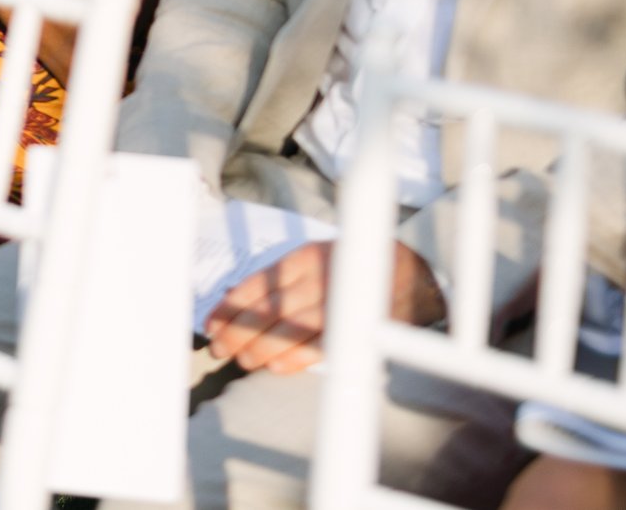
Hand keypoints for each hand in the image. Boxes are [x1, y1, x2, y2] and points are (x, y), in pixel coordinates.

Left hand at [205, 240, 443, 374]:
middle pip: (271, 308)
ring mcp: (340, 302)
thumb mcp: (315, 261)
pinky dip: (297, 357)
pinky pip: (323, 345)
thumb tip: (233, 297)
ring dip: (263, 346)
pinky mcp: (360, 326)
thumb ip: (280, 280)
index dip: (232, 305)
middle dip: (239, 330)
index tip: (211, 324)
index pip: (259, 283)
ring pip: (293, 328)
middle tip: (218, 349)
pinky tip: (275, 366)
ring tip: (242, 361)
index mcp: (305, 258)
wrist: (415, 273)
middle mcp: (320, 277)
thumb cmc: (352, 269)